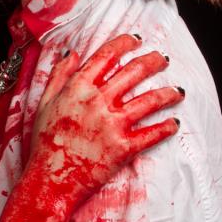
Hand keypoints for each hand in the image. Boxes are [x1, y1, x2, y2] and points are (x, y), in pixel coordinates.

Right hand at [30, 34, 182, 203]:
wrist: (48, 181)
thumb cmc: (44, 144)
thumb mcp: (44, 104)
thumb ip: (59, 75)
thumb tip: (72, 53)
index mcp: (78, 88)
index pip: (107, 55)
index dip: (125, 43)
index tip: (137, 40)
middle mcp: (97, 102)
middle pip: (134, 71)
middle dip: (154, 61)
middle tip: (163, 60)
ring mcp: (112, 125)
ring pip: (150, 100)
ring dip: (168, 93)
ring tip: (177, 91)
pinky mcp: (123, 149)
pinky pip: (153, 134)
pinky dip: (167, 128)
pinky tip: (174, 123)